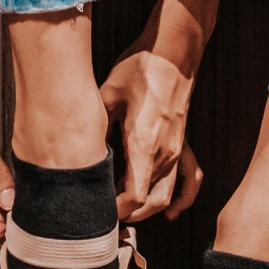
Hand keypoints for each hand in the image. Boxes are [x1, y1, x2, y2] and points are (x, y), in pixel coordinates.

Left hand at [101, 48, 201, 221]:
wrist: (172, 53)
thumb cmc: (140, 69)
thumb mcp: (107, 94)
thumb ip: (95, 127)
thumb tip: (76, 151)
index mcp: (143, 145)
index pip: (135, 196)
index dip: (117, 210)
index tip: (98, 211)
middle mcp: (164, 154)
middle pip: (149, 202)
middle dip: (126, 214)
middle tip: (101, 214)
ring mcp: (176, 150)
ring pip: (166, 195)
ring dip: (146, 210)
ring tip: (123, 215)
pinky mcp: (182, 143)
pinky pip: (191, 179)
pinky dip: (182, 200)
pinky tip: (171, 213)